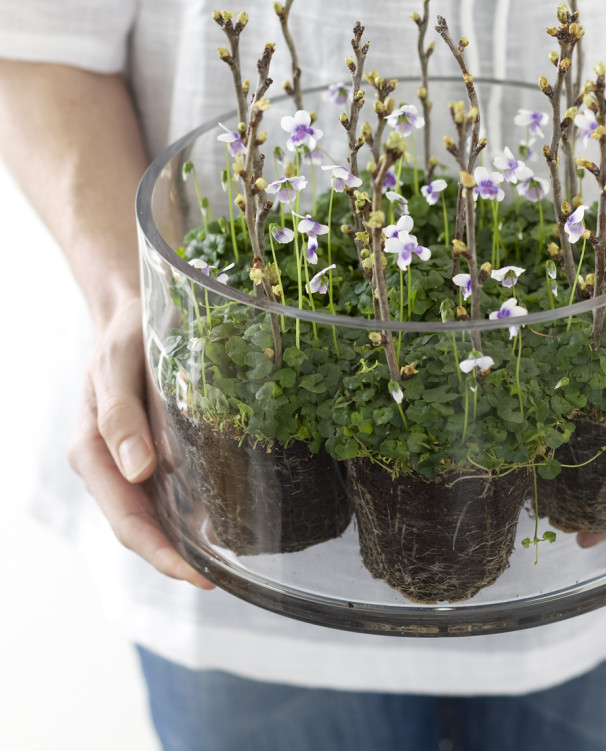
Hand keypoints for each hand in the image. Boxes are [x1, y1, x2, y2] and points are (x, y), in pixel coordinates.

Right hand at [68, 295, 214, 588]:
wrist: (128, 312)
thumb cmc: (121, 337)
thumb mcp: (116, 367)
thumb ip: (122, 415)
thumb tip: (138, 471)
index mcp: (93, 452)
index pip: (127, 520)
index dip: (161, 554)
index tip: (197, 575)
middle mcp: (112, 464)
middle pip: (143, 526)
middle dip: (177, 557)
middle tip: (221, 577)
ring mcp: (131, 459)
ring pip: (158, 512)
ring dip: (186, 538)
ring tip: (229, 558)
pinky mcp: (153, 448)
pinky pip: (171, 487)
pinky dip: (193, 506)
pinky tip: (223, 513)